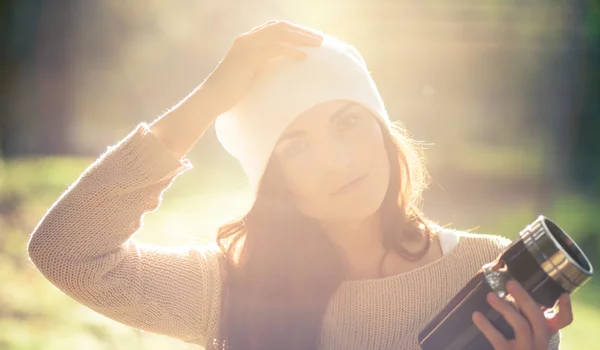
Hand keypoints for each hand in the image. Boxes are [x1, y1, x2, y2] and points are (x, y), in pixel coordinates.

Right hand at [199, 20, 322, 116]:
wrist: (212, 98)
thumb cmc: (230, 92)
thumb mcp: (249, 75)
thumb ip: (262, 67)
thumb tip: (280, 73)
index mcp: (247, 41)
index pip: (274, 28)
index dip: (294, 31)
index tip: (310, 38)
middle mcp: (247, 39)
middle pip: (280, 27)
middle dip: (302, 31)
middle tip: (320, 39)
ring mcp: (247, 46)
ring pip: (280, 34)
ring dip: (301, 38)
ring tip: (318, 45)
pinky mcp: (249, 58)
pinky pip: (276, 49)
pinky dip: (292, 51)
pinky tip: (304, 58)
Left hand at [472, 280, 572, 349]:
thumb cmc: (512, 342)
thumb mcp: (523, 329)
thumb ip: (520, 311)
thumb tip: (503, 277)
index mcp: (545, 333)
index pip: (564, 321)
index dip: (565, 307)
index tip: (562, 293)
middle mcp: (540, 342)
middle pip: (538, 319)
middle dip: (525, 298)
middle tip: (510, 283)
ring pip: (522, 327)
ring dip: (505, 308)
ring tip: (490, 296)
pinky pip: (499, 340)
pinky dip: (487, 326)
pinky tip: (477, 316)